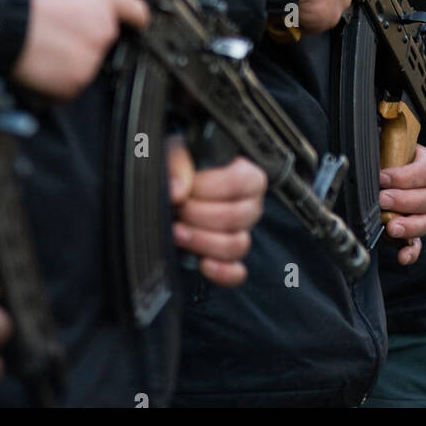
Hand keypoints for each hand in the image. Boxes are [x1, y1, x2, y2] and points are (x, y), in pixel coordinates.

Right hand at [14, 0, 149, 98]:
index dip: (135, 19)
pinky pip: (67, 87)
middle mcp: (104, 30)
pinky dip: (54, 82)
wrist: (5, 18)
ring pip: (84, 65)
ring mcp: (92, 58)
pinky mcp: (75, 82)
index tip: (136, 24)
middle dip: (82, 41)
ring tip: (41, 48)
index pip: (135, 11)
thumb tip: (79, 5)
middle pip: (102, 42)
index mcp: (104, 0)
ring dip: (67, 62)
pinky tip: (38, 65)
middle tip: (56, 36)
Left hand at [167, 138, 266, 286]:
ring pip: (237, 245)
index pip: (240, 182)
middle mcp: (250, 205)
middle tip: (177, 210)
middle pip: (237, 216)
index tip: (186, 189)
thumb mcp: (177, 153)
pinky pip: (237, 273)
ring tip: (178, 233)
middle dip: (200, 215)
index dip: (209, 188)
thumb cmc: (182, 169)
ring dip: (204, 241)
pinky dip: (221, 272)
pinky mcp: (230, 259)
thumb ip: (178, 165)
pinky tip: (202, 263)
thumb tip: (178, 191)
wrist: (174, 192)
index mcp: (245, 174)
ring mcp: (242, 233)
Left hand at [379, 143, 425, 265]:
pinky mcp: (412, 231)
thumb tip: (369, 124)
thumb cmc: (380, 151)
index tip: (383, 177)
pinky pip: (418, 244)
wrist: (374, 167)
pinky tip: (400, 256)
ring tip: (390, 227)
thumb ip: (381, 134)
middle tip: (382, 199)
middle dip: (403, 200)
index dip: (405, 176)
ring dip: (409, 225)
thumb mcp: (382, 138)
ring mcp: (421, 211)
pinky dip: (411, 252)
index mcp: (425, 162)